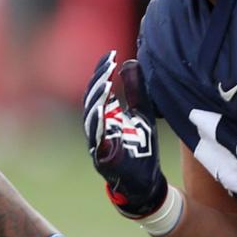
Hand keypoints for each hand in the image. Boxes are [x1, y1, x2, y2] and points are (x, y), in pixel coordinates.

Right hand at [82, 51, 167, 217]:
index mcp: (104, 116)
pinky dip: (98, 125)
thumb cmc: (141, 146)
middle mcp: (96, 128)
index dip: (102, 72)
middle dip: (98, 82)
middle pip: (91, 101)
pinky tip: (103, 110)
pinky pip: (96, 140)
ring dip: (96, 100)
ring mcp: (96, 143)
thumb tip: (129, 62)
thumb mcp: (142, 113)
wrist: (145, 181)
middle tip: (108, 66)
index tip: (111, 56)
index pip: (98, 89)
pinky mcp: (102, 158)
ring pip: (90, 118)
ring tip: (104, 83)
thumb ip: (135, 91)